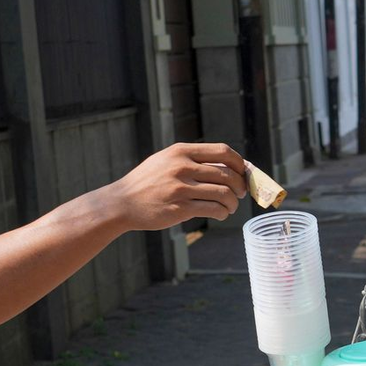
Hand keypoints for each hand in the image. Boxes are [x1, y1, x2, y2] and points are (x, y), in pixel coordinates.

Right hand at [108, 143, 246, 230]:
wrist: (123, 202)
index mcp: (181, 151)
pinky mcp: (180, 208)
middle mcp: (182, 167)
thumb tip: (228, 166)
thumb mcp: (166, 161)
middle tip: (239, 194)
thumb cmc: (148, 182)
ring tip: (231, 207)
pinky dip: (223, 213)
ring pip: (223, 193)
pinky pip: (213, 209)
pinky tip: (221, 214)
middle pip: (227, 174)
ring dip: (233, 203)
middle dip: (240, 186)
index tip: (243, 173)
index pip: (222, 151)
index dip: (239, 163)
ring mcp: (181, 188)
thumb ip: (192, 160)